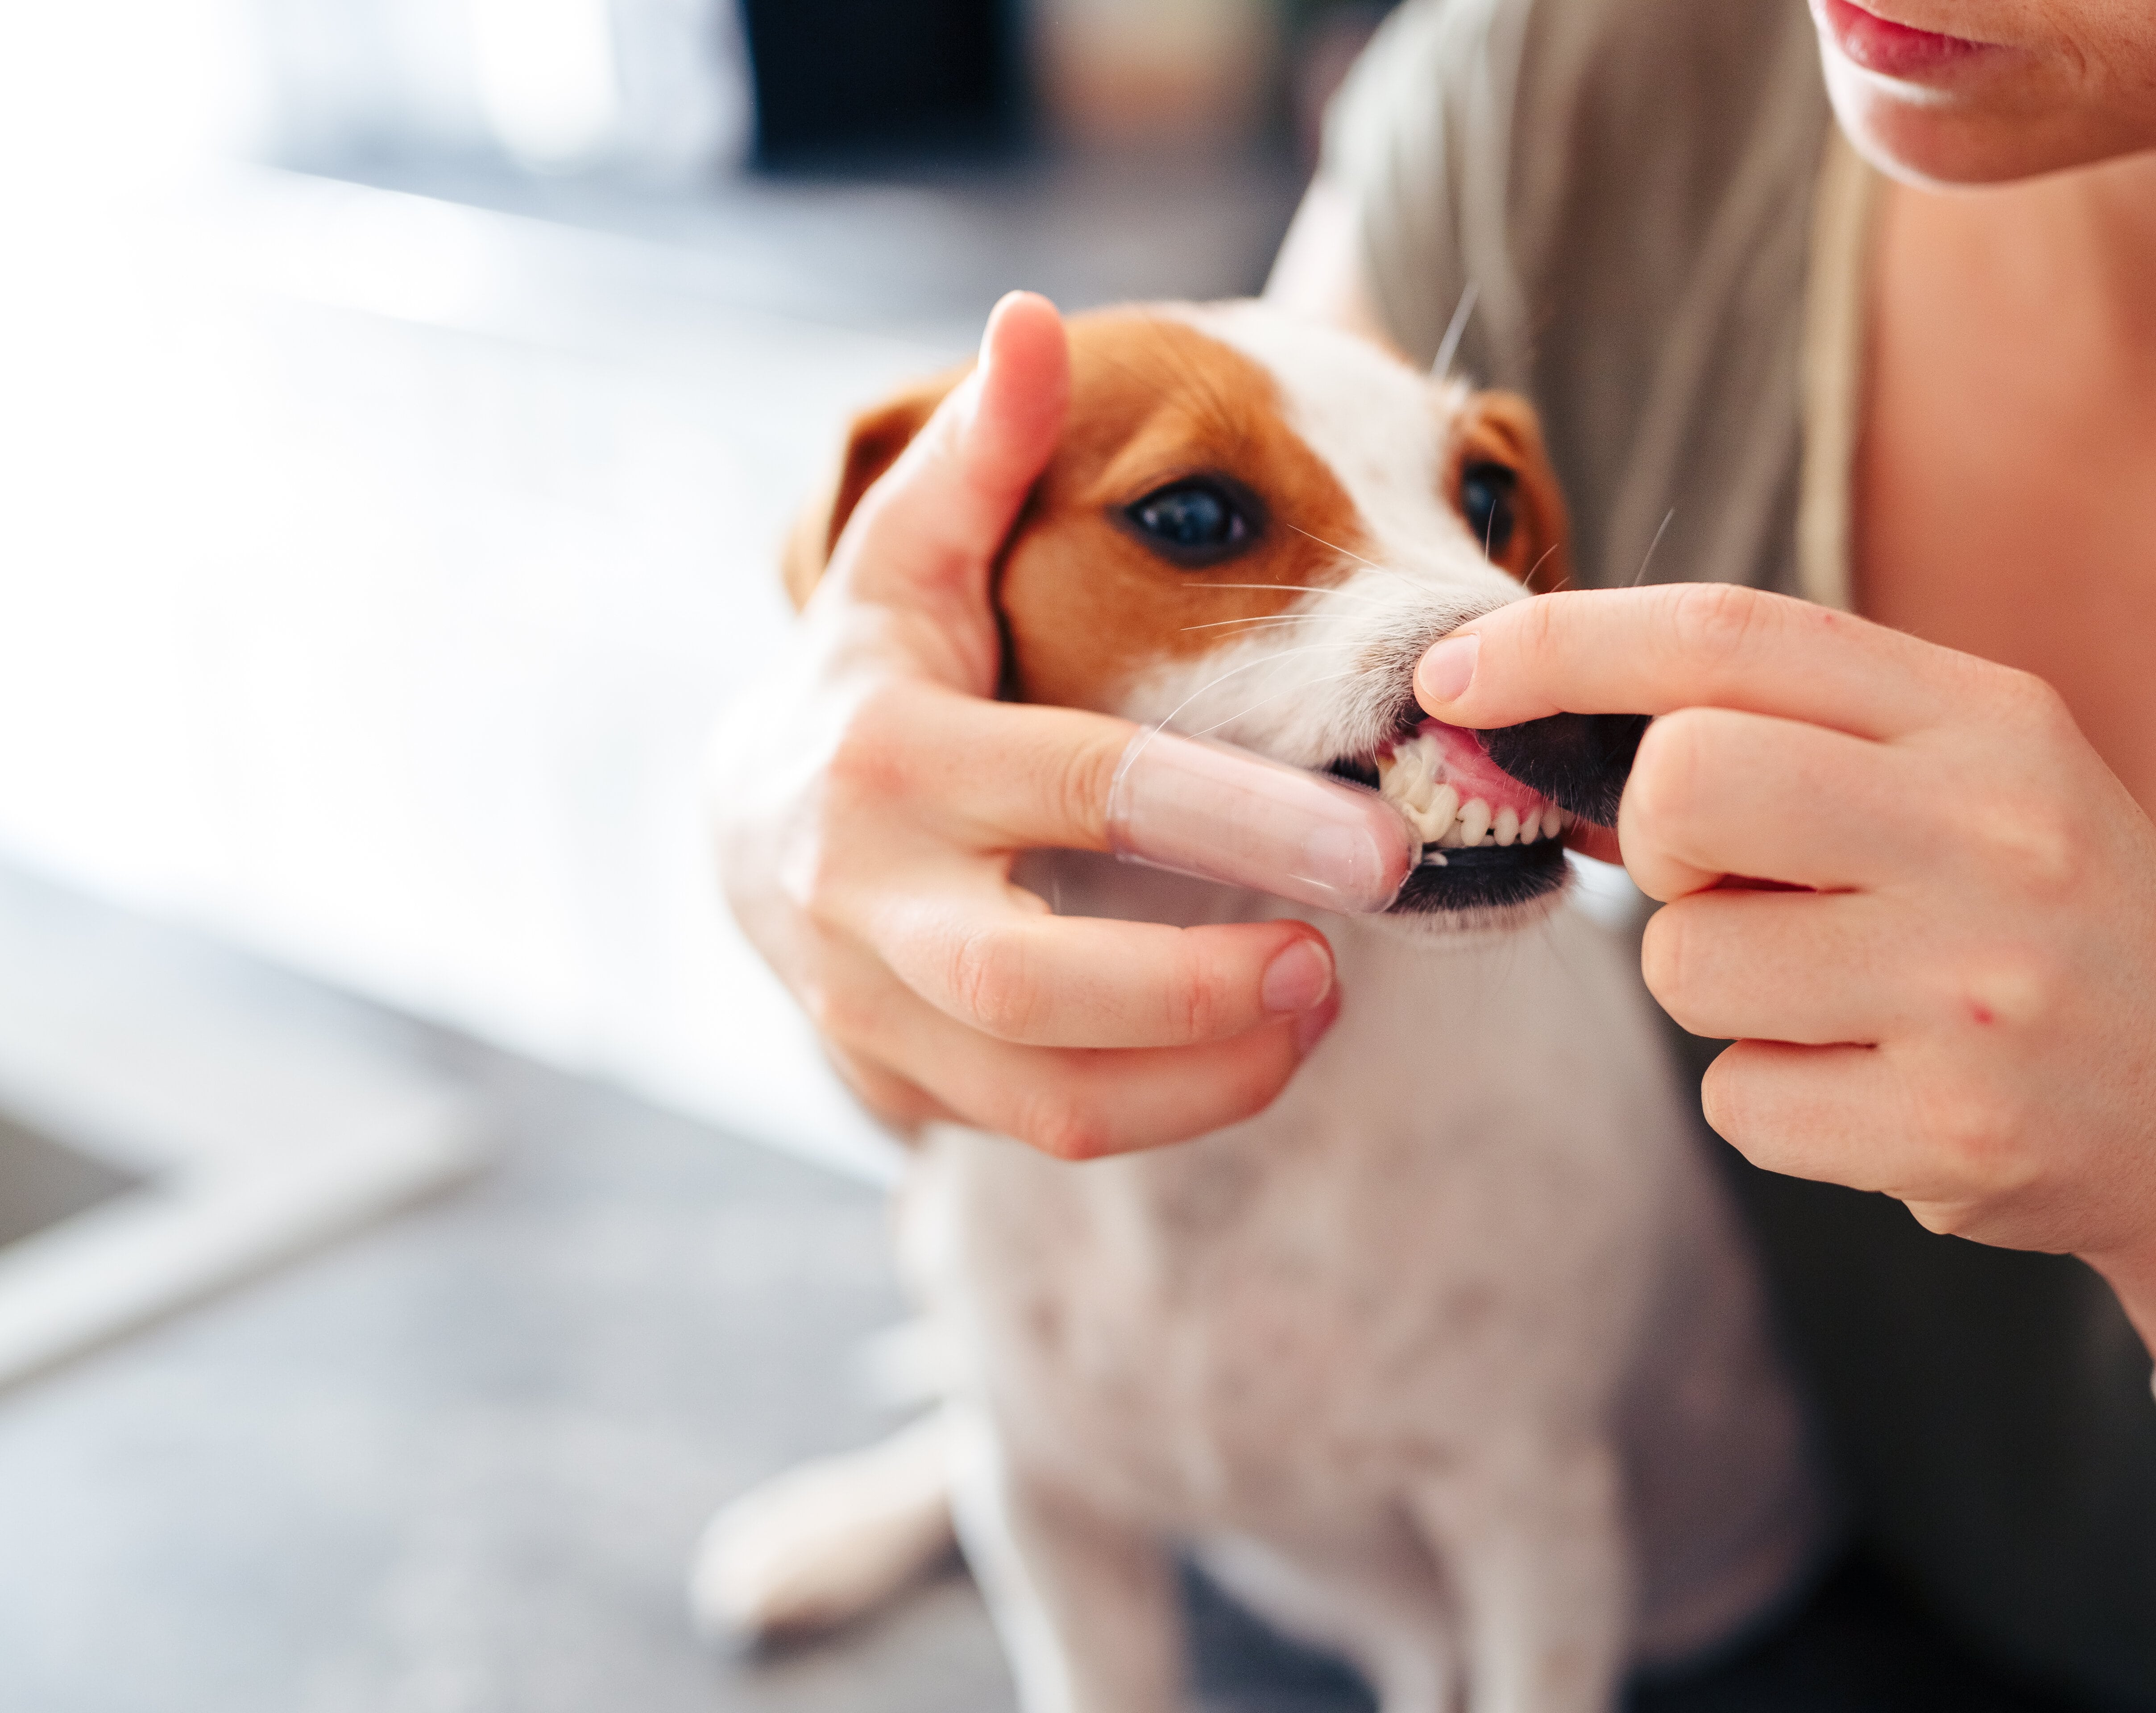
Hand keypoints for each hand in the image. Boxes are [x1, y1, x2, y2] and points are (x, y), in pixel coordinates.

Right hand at [708, 294, 1339, 1160]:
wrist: (741, 831)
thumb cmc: (872, 674)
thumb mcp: (903, 559)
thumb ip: (978, 452)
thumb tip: (1036, 319)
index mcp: (890, 750)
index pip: (1086, 787)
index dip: (1239, 819)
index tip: (1377, 845)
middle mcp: (864, 893)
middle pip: (1038, 983)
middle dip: (1205, 990)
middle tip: (1340, 962)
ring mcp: (869, 1006)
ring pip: (1046, 1093)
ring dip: (1204, 1071)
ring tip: (1319, 1005)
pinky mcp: (899, 1081)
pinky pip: (1045, 1126)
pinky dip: (1168, 1104)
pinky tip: (1256, 1045)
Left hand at [1411, 584, 2155, 1278]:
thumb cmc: (2048, 924)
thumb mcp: (1970, 781)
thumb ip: (1792, 736)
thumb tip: (1550, 735)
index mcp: (1987, 718)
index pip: (1728, 637)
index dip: (1562, 644)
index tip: (1449, 671)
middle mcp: (1995, 832)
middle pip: (1684, 788)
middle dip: (1655, 846)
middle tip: (1721, 880)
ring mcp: (1980, 986)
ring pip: (1685, 965)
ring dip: (1724, 991)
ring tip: (1850, 1002)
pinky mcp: (1959, 1129)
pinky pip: (1737, 1099)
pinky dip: (1775, 1102)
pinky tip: (1882, 1091)